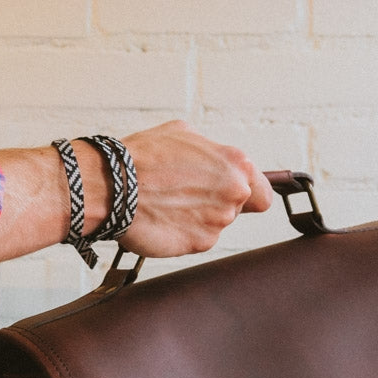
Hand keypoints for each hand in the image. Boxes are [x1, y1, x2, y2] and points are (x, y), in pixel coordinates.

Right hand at [116, 121, 272, 257]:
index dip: (249, 195)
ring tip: (168, 206)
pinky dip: (181, 234)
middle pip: (235, 210)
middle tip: (185, 197)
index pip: (263, 192)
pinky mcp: (199, 243)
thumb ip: (210, 152)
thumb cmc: (143, 157)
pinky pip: (195, 241)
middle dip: (214, 204)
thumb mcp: (183, 134)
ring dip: (196, 220)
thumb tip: (213, 161)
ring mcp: (218, 221)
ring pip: (214, 226)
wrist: (114, 186)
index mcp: (235, 164)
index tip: (237, 198)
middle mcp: (233, 193)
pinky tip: (163, 220)